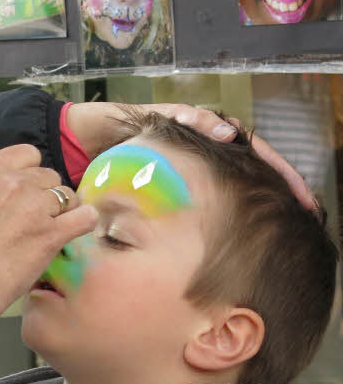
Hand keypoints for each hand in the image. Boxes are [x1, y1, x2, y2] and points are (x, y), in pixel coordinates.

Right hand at [0, 144, 97, 319]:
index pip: (28, 154)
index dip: (30, 173)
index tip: (25, 191)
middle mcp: (12, 182)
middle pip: (49, 176)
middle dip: (44, 195)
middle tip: (33, 218)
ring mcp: (34, 207)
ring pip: (68, 196)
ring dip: (62, 211)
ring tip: (47, 231)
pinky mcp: (50, 234)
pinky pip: (85, 217)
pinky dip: (84, 223)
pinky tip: (74, 231)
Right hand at [65, 102, 317, 211]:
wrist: (80, 146)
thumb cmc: (111, 181)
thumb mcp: (146, 211)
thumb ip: (168, 228)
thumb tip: (195, 270)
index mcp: (202, 174)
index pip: (248, 182)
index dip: (274, 196)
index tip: (302, 215)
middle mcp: (200, 150)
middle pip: (251, 156)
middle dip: (278, 172)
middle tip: (301, 195)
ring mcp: (185, 129)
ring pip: (228, 133)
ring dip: (250, 148)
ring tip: (268, 164)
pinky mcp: (167, 113)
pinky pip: (191, 114)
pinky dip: (206, 122)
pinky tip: (219, 132)